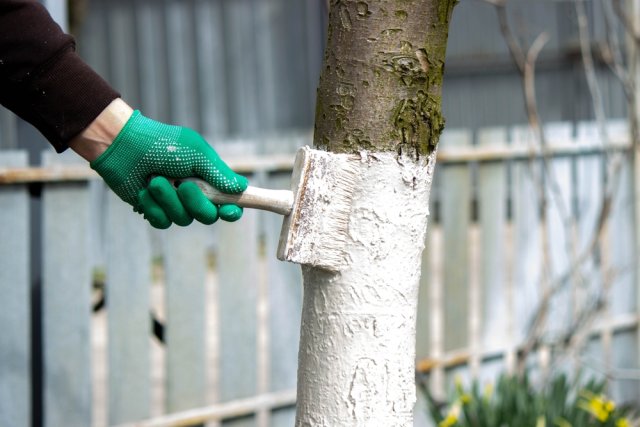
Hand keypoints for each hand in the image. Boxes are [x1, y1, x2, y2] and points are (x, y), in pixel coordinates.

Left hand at [90, 110, 247, 228]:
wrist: (123, 146)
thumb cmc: (162, 143)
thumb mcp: (196, 153)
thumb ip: (218, 173)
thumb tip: (241, 187)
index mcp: (208, 179)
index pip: (229, 202)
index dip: (232, 211)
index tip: (228, 210)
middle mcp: (194, 194)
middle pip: (208, 216)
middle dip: (196, 203)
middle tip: (183, 186)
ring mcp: (174, 204)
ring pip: (183, 220)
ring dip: (169, 200)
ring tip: (155, 180)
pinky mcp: (154, 211)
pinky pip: (163, 222)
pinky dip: (153, 207)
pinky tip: (144, 192)